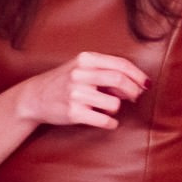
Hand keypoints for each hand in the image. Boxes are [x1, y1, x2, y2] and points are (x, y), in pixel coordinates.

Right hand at [16, 51, 151, 130]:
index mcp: (85, 59)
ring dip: (117, 108)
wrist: (34, 97)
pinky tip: (108, 121)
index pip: (121, 64)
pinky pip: (105, 120)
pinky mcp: (74, 113)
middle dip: (134, 91)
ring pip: (114, 103)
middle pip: (120, 80)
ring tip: (107, 108)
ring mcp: (76, 94)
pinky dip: (111, 123)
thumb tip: (136, 86)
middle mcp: (80, 74)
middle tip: (135, 98)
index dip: (138, 75)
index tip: (146, 84)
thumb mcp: (82, 69)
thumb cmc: (64, 82)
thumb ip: (106, 72)